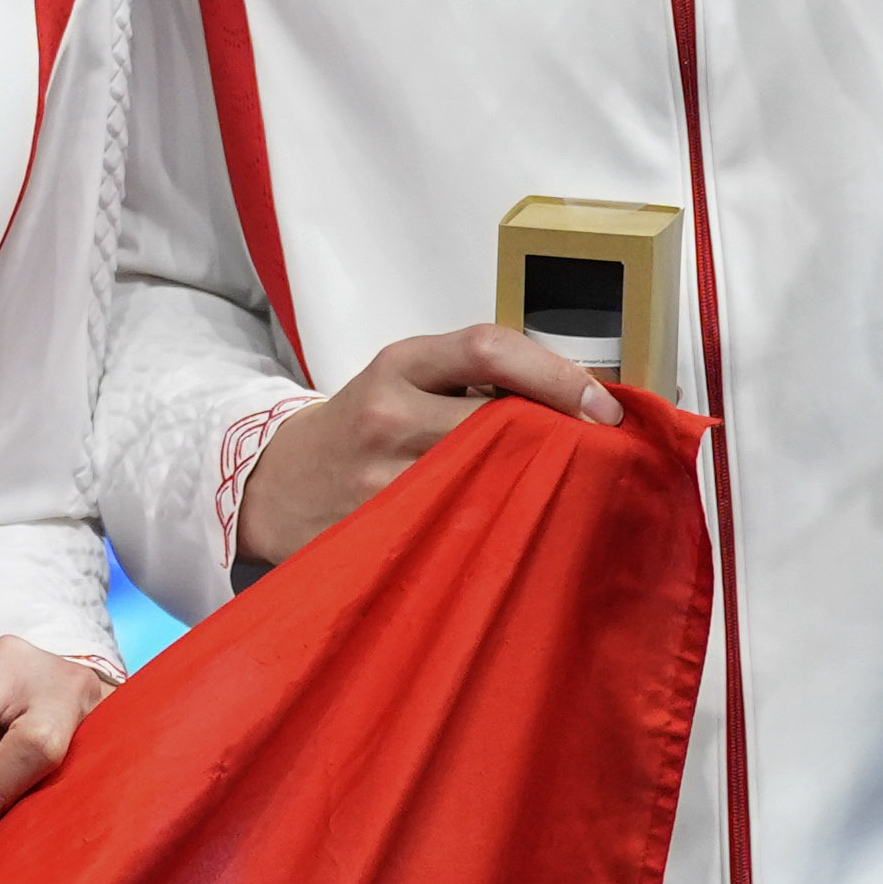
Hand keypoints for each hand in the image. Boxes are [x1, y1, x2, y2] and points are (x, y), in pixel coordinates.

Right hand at [233, 325, 621, 577]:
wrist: (278, 483)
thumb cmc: (359, 426)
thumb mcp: (401, 378)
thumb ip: (470, 378)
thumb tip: (574, 400)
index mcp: (398, 365)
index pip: (488, 349)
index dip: (557, 375)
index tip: (604, 408)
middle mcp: (388, 415)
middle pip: (500, 423)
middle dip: (558, 443)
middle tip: (599, 462)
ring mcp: (383, 479)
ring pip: (490, 484)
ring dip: (536, 492)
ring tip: (563, 500)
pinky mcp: (382, 531)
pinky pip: (462, 530)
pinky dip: (499, 530)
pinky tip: (517, 535)